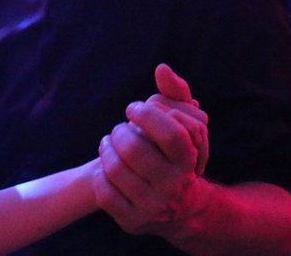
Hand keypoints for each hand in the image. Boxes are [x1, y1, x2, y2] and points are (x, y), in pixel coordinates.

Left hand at [94, 64, 206, 235]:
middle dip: (120, 131)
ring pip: (115, 169)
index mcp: (190, 162)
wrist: (179, 208)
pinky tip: (105, 166)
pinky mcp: (132, 222)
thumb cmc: (174, 155)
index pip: (171, 132)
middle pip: (135, 148)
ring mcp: (153, 208)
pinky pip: (104, 192)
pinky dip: (100, 174)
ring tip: (108, 142)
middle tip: (119, 128)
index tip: (133, 108)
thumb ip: (176, 93)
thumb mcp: (184, 125)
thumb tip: (161, 68)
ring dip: (106, 149)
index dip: (147, 114)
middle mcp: (175, 188)